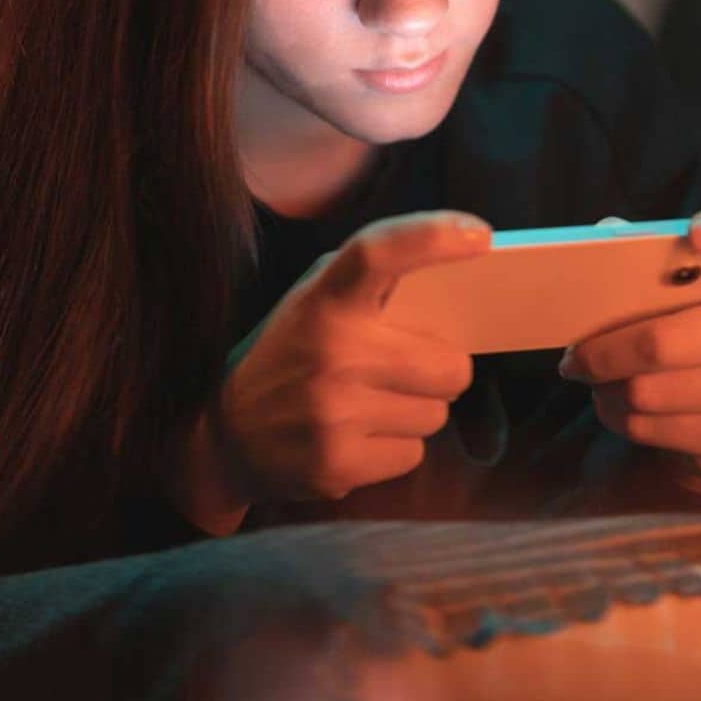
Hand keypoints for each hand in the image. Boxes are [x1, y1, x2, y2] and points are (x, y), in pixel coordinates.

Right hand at [171, 211, 489, 532]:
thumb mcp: (308, 304)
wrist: (222, 436)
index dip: (433, 237)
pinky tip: (354, 437)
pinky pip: (412, 454)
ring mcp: (334, 413)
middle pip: (451, 366)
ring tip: (366, 406)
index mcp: (322, 302)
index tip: (478, 236)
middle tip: (402, 370)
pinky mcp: (338, 464)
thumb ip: (365, 285)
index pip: (378, 253)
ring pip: (436, 415)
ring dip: (413, 411)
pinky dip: (393, 448)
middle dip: (439, 371)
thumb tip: (450, 276)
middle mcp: (331, 354)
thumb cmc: (286, 357)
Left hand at [557, 202, 700, 499]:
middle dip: (602, 353)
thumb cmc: (687, 345)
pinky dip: (618, 417)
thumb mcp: (673, 304)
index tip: (699, 231)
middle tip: (575, 358)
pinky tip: (625, 408)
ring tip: (602, 382)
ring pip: (646, 389)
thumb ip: (645, 264)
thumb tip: (605, 234)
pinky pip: (648, 425)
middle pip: (662, 340)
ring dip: (606, 388)